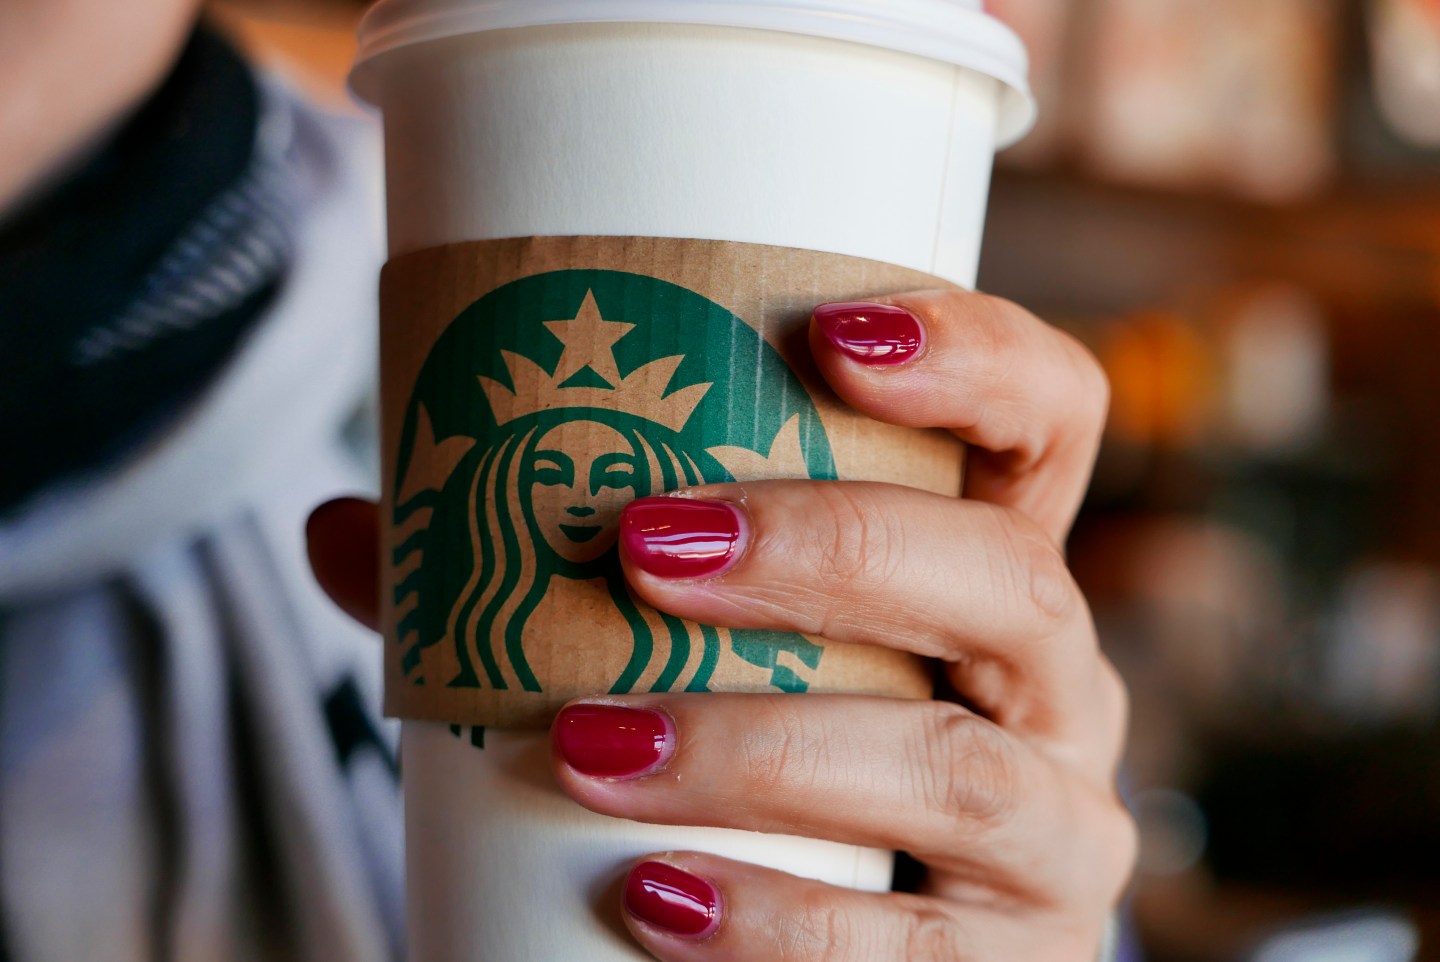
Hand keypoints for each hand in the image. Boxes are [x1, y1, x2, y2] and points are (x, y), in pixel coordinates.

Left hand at [309, 290, 1133, 960]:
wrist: (829, 952)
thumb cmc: (770, 761)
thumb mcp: (697, 653)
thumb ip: (534, 590)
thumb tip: (352, 528)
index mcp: (988, 570)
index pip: (1049, 422)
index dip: (976, 358)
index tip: (828, 331)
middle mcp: (1053, 687)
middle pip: (1011, 581)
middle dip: (833, 552)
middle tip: (646, 549)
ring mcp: (1055, 831)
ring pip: (959, 771)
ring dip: (766, 746)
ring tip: (593, 741)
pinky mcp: (1016, 961)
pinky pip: (922, 950)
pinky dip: (780, 925)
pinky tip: (649, 900)